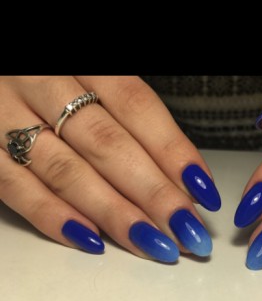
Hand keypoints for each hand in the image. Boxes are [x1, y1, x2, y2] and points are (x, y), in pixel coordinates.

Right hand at [0, 77, 220, 261]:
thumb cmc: (49, 77)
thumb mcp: (88, 74)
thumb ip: (125, 111)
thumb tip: (180, 171)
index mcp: (79, 57)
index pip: (135, 105)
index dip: (172, 150)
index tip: (202, 190)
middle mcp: (40, 81)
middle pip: (107, 144)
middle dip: (154, 193)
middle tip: (188, 230)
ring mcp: (4, 115)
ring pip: (66, 171)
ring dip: (115, 213)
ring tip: (154, 243)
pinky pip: (16, 187)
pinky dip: (54, 217)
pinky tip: (92, 240)